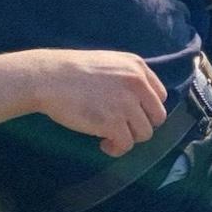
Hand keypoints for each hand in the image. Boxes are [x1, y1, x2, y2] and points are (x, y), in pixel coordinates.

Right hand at [33, 49, 167, 156]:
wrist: (52, 77)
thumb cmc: (75, 70)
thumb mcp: (110, 63)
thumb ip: (128, 77)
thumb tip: (138, 100)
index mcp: (137, 66)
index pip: (160, 95)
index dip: (147, 109)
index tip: (132, 115)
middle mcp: (137, 83)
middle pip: (157, 117)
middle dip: (141, 126)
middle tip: (122, 128)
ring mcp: (127, 103)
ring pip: (144, 133)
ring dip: (128, 138)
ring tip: (110, 137)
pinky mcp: (114, 123)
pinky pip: (126, 145)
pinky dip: (116, 149)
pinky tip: (103, 144)